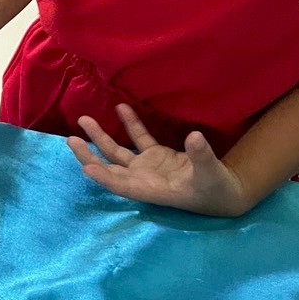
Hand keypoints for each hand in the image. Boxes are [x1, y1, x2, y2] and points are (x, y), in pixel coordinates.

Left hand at [67, 105, 250, 216]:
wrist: (227, 192)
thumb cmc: (216, 191)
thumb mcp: (211, 175)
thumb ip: (201, 157)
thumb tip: (194, 137)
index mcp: (152, 190)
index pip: (122, 186)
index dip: (105, 178)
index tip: (86, 168)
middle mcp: (143, 179)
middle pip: (110, 168)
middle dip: (89, 155)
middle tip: (71, 140)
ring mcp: (148, 167)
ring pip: (118, 152)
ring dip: (101, 137)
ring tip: (84, 120)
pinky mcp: (157, 156)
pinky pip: (139, 138)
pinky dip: (131, 124)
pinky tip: (121, 108)